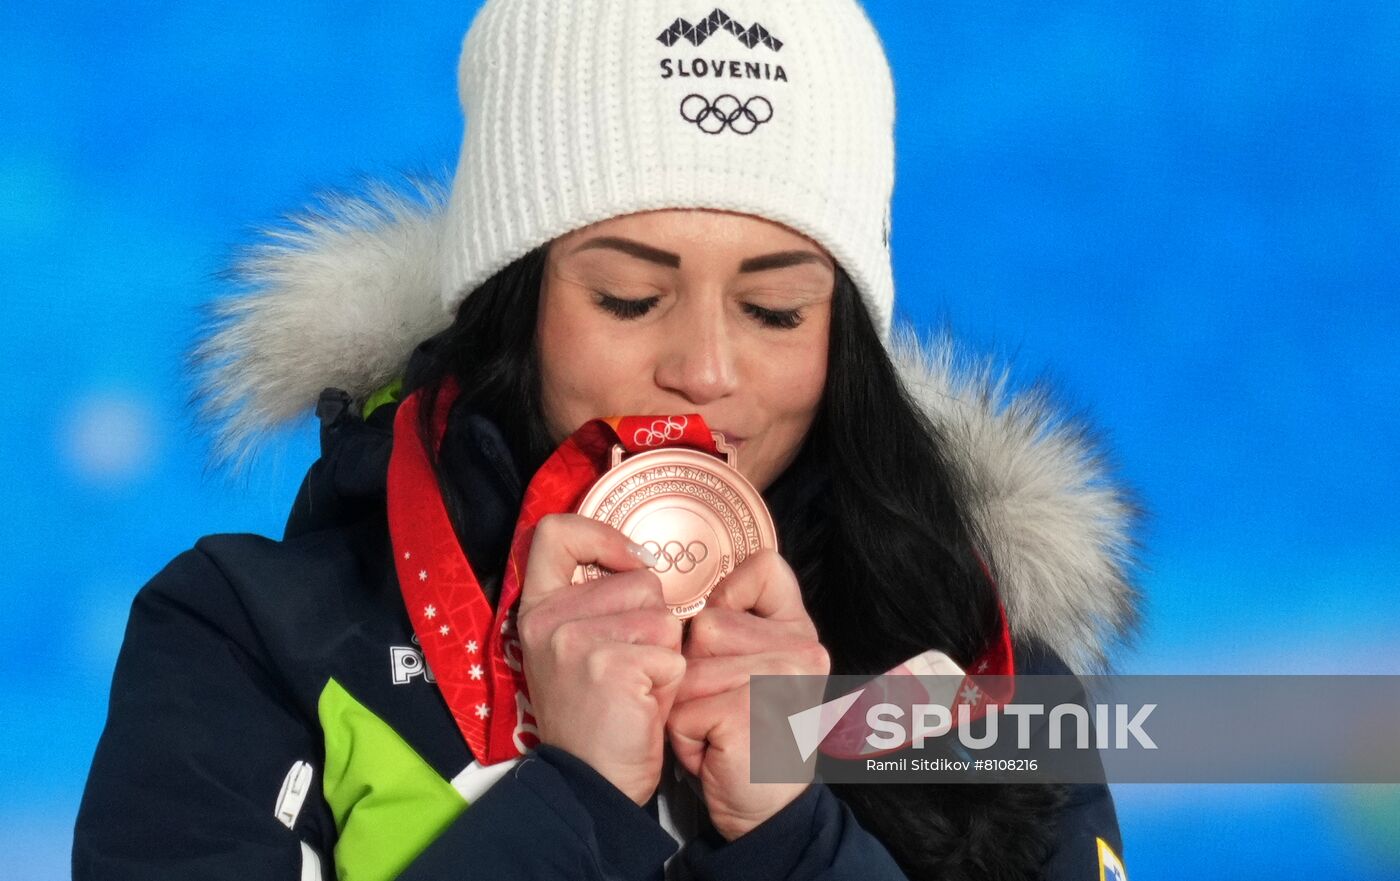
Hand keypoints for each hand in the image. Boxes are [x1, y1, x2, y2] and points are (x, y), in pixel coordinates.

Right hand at [517, 514, 685, 803]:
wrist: (590, 784)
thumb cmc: (596, 717)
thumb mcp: (576, 649)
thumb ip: (594, 604)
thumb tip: (642, 563)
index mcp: (537, 608)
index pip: (555, 532)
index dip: (602, 536)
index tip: (629, 562)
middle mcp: (550, 618)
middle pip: (641, 581)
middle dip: (653, 625)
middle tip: (629, 670)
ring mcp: (576, 639)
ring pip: (664, 618)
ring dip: (665, 655)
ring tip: (636, 689)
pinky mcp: (611, 664)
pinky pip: (673, 654)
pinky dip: (670, 683)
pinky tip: (643, 705)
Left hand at [666, 549, 830, 839]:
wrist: (767, 811)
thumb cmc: (749, 738)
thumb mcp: (754, 669)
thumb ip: (741, 624)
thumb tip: (695, 591)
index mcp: (802, 633)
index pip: (765, 569)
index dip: (731, 594)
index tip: (727, 634)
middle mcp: (802, 650)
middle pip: (705, 624)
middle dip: (693, 671)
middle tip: (724, 708)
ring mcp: (779, 679)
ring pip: (685, 666)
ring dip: (685, 705)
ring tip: (718, 730)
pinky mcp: (748, 711)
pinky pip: (680, 706)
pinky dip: (684, 736)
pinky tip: (715, 750)